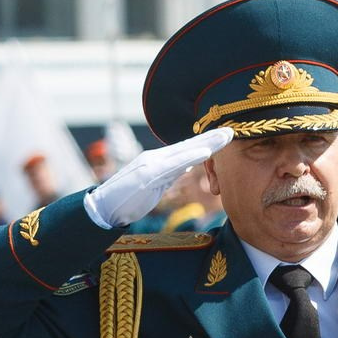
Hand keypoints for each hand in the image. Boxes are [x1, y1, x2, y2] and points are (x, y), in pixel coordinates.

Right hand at [84, 127, 235, 232]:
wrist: (104, 207)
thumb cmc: (128, 198)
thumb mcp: (154, 184)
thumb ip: (169, 173)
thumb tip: (185, 166)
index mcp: (158, 161)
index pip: (186, 149)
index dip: (206, 142)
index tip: (224, 137)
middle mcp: (156, 158)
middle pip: (189, 145)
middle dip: (211, 138)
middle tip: (232, 130)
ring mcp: (152, 164)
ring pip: (184, 151)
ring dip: (207, 143)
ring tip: (226, 136)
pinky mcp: (148, 175)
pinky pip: (174, 165)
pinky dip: (190, 157)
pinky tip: (205, 152)